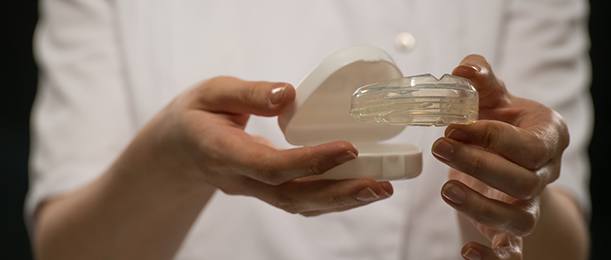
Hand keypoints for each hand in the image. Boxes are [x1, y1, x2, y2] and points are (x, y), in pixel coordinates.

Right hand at [138, 76, 392, 215]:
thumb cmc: (193, 118)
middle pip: (293, 196)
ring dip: (342, 201)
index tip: (347, 148)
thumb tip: (287, 94)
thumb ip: (246, 94)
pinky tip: (358, 188)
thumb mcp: (210, 93)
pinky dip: (331, 198)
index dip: (310, 161)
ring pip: (299, 204)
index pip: (271, 166)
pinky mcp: (265, 190)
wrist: (176, 152)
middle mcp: (241, 180)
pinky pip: (299, 200)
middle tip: (380, 184)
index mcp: (223, 153)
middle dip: (339, 193)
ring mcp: (253, 190)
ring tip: (380, 189)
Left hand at [431, 55, 568, 258]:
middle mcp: (545, 173)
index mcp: (547, 137)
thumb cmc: (498, 118)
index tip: (453, 126)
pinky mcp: (511, 229)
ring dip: (481, 207)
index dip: (492, 138)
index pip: (528, 145)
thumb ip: (479, 78)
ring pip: (518, 218)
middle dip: (478, 164)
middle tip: (439, 147)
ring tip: (446, 189)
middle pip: (522, 180)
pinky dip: (492, 256)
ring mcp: (530, 204)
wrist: (506, 153)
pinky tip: (467, 250)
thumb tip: (464, 68)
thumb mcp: (491, 94)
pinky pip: (511, 250)